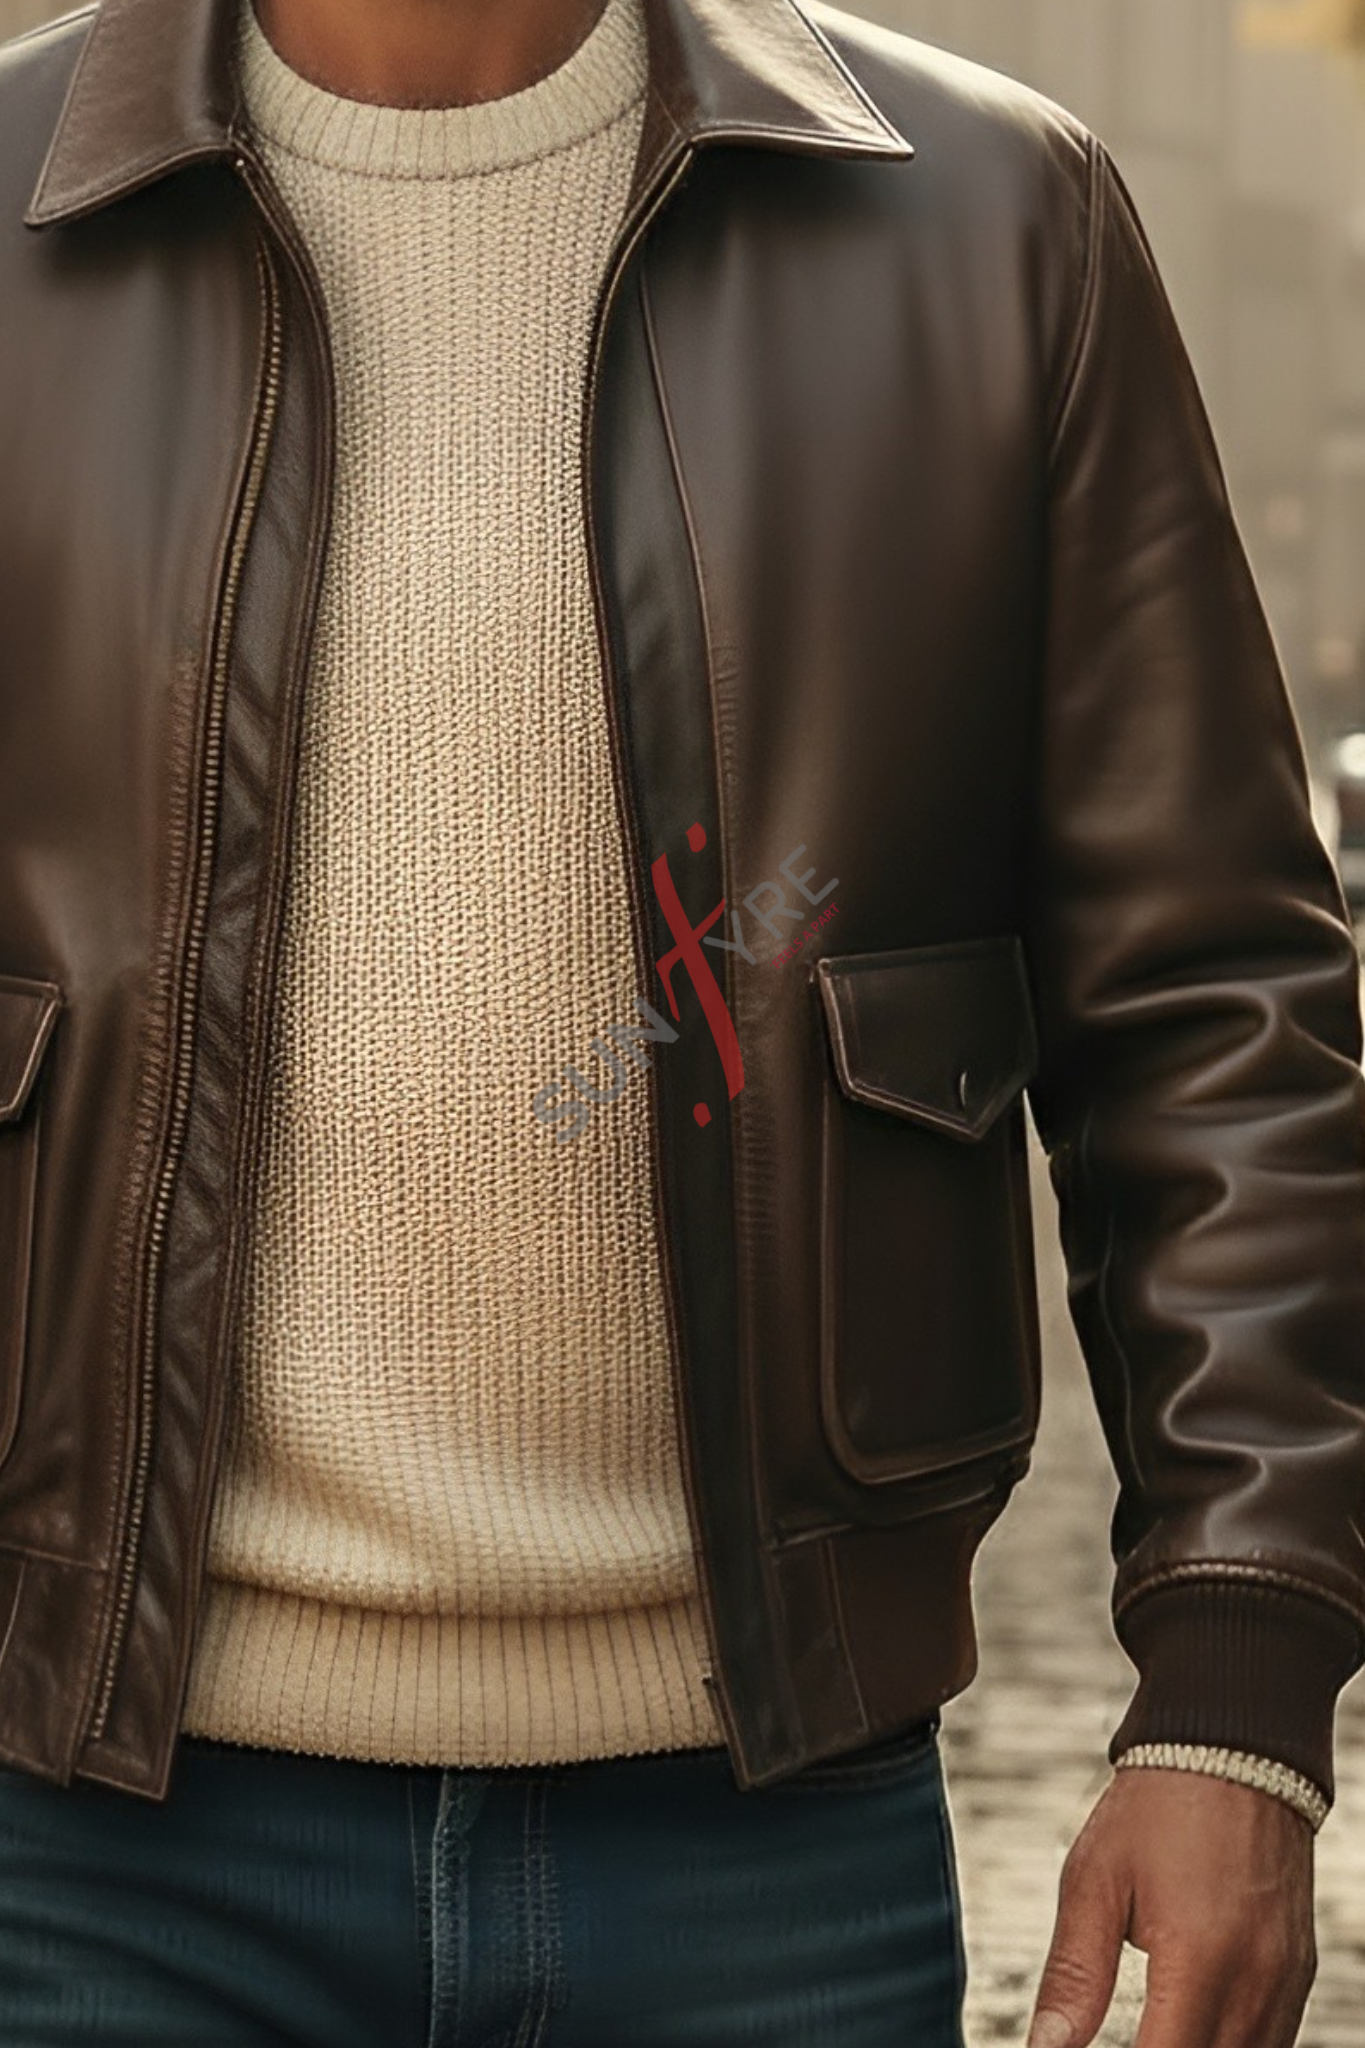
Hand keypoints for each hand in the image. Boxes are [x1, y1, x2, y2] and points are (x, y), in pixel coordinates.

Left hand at [1024, 1765, 1315, 2047]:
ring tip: (1149, 2030)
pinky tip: (1189, 2031)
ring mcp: (1286, 1981)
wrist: (1232, 1749)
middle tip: (1124, 2034)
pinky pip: (1272, 2042)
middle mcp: (1256, 1982)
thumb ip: (1074, 1976)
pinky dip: (1231, 2047)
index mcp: (1200, 1961)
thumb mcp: (1095, 1880)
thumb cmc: (1157, 1807)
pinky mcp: (1299, 1972)